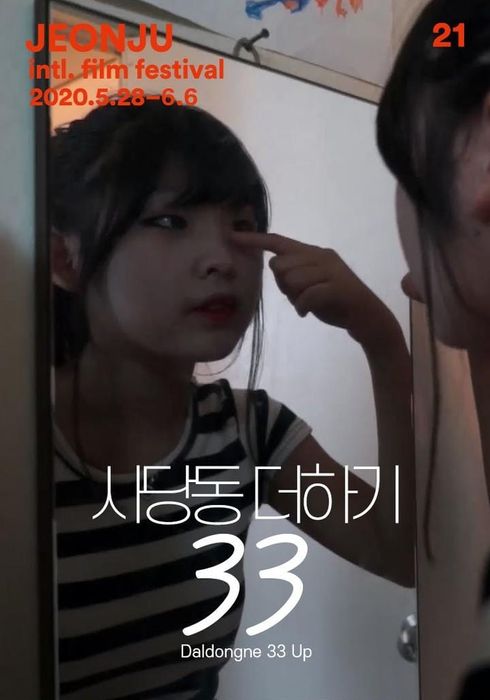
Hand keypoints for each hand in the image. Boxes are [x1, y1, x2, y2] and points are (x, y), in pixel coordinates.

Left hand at [232, 230, 397, 346]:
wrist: (367, 317)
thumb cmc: (334, 301)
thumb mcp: (310, 284)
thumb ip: (293, 274)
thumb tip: (275, 266)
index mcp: (313, 252)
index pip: (279, 242)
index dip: (255, 240)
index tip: (232, 236)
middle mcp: (321, 256)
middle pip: (280, 265)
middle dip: (284, 286)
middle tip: (300, 296)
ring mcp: (330, 270)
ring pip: (291, 280)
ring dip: (294, 298)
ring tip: (308, 304)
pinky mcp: (337, 287)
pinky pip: (305, 296)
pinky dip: (303, 308)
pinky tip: (308, 313)